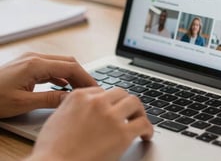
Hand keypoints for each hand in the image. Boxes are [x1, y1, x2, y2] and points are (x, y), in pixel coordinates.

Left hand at [0, 52, 96, 117]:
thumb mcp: (22, 103)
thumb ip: (50, 98)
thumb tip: (72, 98)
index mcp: (35, 64)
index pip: (71, 67)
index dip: (86, 78)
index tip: (95, 89)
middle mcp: (35, 57)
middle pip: (68, 62)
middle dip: (82, 75)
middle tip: (91, 90)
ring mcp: (30, 59)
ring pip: (60, 63)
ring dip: (72, 75)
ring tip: (80, 89)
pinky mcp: (26, 64)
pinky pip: (50, 66)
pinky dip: (61, 74)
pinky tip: (63, 85)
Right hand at [26, 87, 152, 160]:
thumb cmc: (50, 151)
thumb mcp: (55, 119)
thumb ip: (70, 108)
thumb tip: (81, 108)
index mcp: (79, 97)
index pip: (102, 91)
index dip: (109, 101)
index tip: (112, 108)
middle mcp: (97, 102)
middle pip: (120, 93)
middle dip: (125, 103)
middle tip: (128, 112)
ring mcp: (110, 116)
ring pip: (134, 103)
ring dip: (138, 112)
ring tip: (139, 120)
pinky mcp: (122, 133)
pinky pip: (143, 124)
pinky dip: (148, 128)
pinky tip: (146, 134)